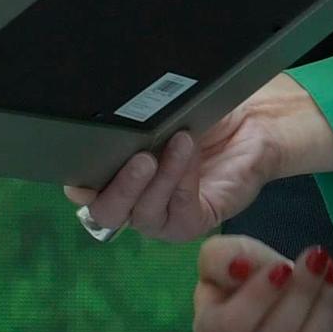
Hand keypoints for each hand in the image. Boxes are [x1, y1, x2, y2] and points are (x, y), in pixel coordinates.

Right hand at [63, 104, 263, 243]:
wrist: (253, 117)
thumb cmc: (202, 108)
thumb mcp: (159, 109)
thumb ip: (128, 120)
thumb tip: (102, 116)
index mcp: (116, 173)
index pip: (84, 190)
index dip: (79, 184)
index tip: (80, 168)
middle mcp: (135, 200)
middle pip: (106, 214)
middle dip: (117, 188)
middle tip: (139, 158)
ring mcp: (165, 215)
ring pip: (143, 216)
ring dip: (157, 181)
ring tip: (175, 144)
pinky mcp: (197, 222)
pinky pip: (180, 216)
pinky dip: (182, 185)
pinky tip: (189, 155)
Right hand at [194, 234, 332, 331]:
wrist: (273, 295)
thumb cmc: (242, 276)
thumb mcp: (224, 256)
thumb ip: (223, 257)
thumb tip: (241, 266)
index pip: (230, 326)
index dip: (258, 298)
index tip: (283, 267)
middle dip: (299, 295)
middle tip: (316, 259)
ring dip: (323, 306)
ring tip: (329, 270)